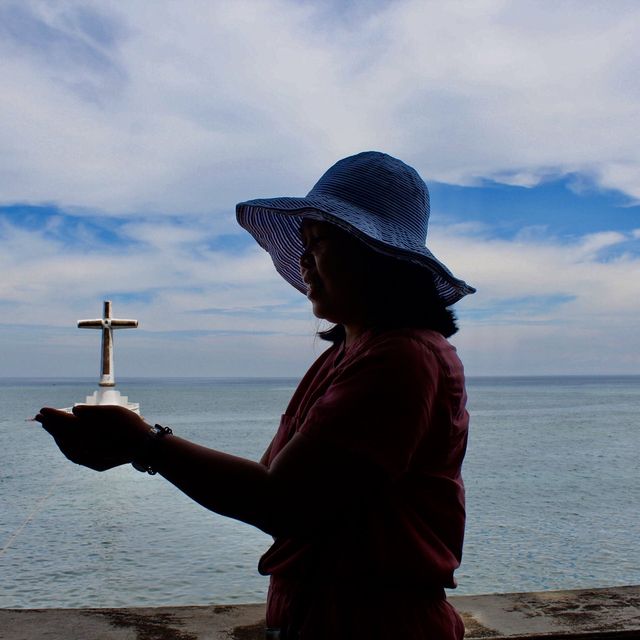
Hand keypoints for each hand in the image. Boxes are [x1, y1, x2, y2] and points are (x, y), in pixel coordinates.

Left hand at [35, 405, 152, 471]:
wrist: (146, 447)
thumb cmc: (132, 425)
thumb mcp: (115, 412)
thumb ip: (92, 411)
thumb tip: (74, 410)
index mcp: (89, 432)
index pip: (65, 423)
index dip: (53, 416)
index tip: (42, 410)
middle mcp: (87, 448)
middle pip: (63, 435)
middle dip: (51, 425)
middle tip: (40, 417)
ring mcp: (90, 459)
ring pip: (67, 447)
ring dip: (57, 437)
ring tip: (50, 428)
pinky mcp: (95, 464)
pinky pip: (74, 456)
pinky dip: (66, 448)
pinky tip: (64, 442)